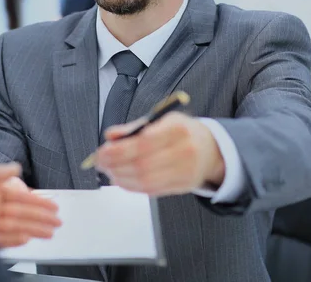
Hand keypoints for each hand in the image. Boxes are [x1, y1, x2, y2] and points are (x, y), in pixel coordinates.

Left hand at [0, 162, 61, 248]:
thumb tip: (16, 167)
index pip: (22, 198)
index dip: (39, 202)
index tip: (53, 206)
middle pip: (22, 214)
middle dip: (41, 218)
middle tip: (57, 222)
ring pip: (15, 227)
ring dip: (33, 229)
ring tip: (49, 232)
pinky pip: (0, 240)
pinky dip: (13, 239)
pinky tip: (26, 238)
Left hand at [93, 112, 224, 196]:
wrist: (211, 149)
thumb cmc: (181, 132)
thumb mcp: (161, 120)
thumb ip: (134, 127)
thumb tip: (110, 135)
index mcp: (178, 129)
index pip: (144, 142)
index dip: (119, 150)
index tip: (102, 151)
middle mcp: (184, 151)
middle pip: (143, 164)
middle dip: (115, 165)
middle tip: (99, 162)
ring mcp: (185, 171)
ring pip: (146, 181)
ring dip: (121, 178)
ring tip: (108, 171)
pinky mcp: (183, 187)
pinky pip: (152, 190)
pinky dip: (132, 187)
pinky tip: (121, 180)